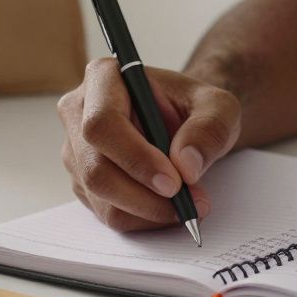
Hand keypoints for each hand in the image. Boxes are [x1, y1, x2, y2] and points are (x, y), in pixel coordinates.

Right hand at [57, 59, 241, 231]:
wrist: (186, 123)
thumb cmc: (195, 108)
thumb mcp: (219, 107)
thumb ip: (209, 128)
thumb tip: (186, 165)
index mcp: (103, 78)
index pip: (103, 123)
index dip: (135, 157)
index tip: (173, 182)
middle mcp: (80, 112)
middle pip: (96, 168)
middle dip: (144, 195)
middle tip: (188, 203)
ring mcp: (77, 150)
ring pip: (101, 197)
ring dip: (148, 211)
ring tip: (188, 205)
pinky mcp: (84, 181)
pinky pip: (107, 212)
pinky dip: (143, 218)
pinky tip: (169, 207)